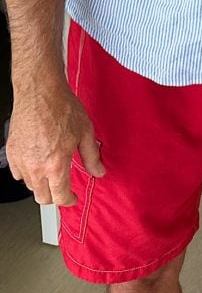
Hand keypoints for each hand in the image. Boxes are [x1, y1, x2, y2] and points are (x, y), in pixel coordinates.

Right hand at [6, 83, 104, 205]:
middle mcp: (36, 167)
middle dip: (55, 196)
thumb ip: (92, 156)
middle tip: (63, 187)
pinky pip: (18, 173)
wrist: (40, 91)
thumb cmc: (61, 107)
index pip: (60, 197)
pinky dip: (27, 173)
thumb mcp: (85, 132)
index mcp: (55, 165)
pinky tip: (37, 163)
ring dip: (41, 184)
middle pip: (43, 197)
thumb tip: (99, 171)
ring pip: (30, 186)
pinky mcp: (11, 153)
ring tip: (51, 172)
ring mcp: (21, 161)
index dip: (69, 200)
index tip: (72, 197)